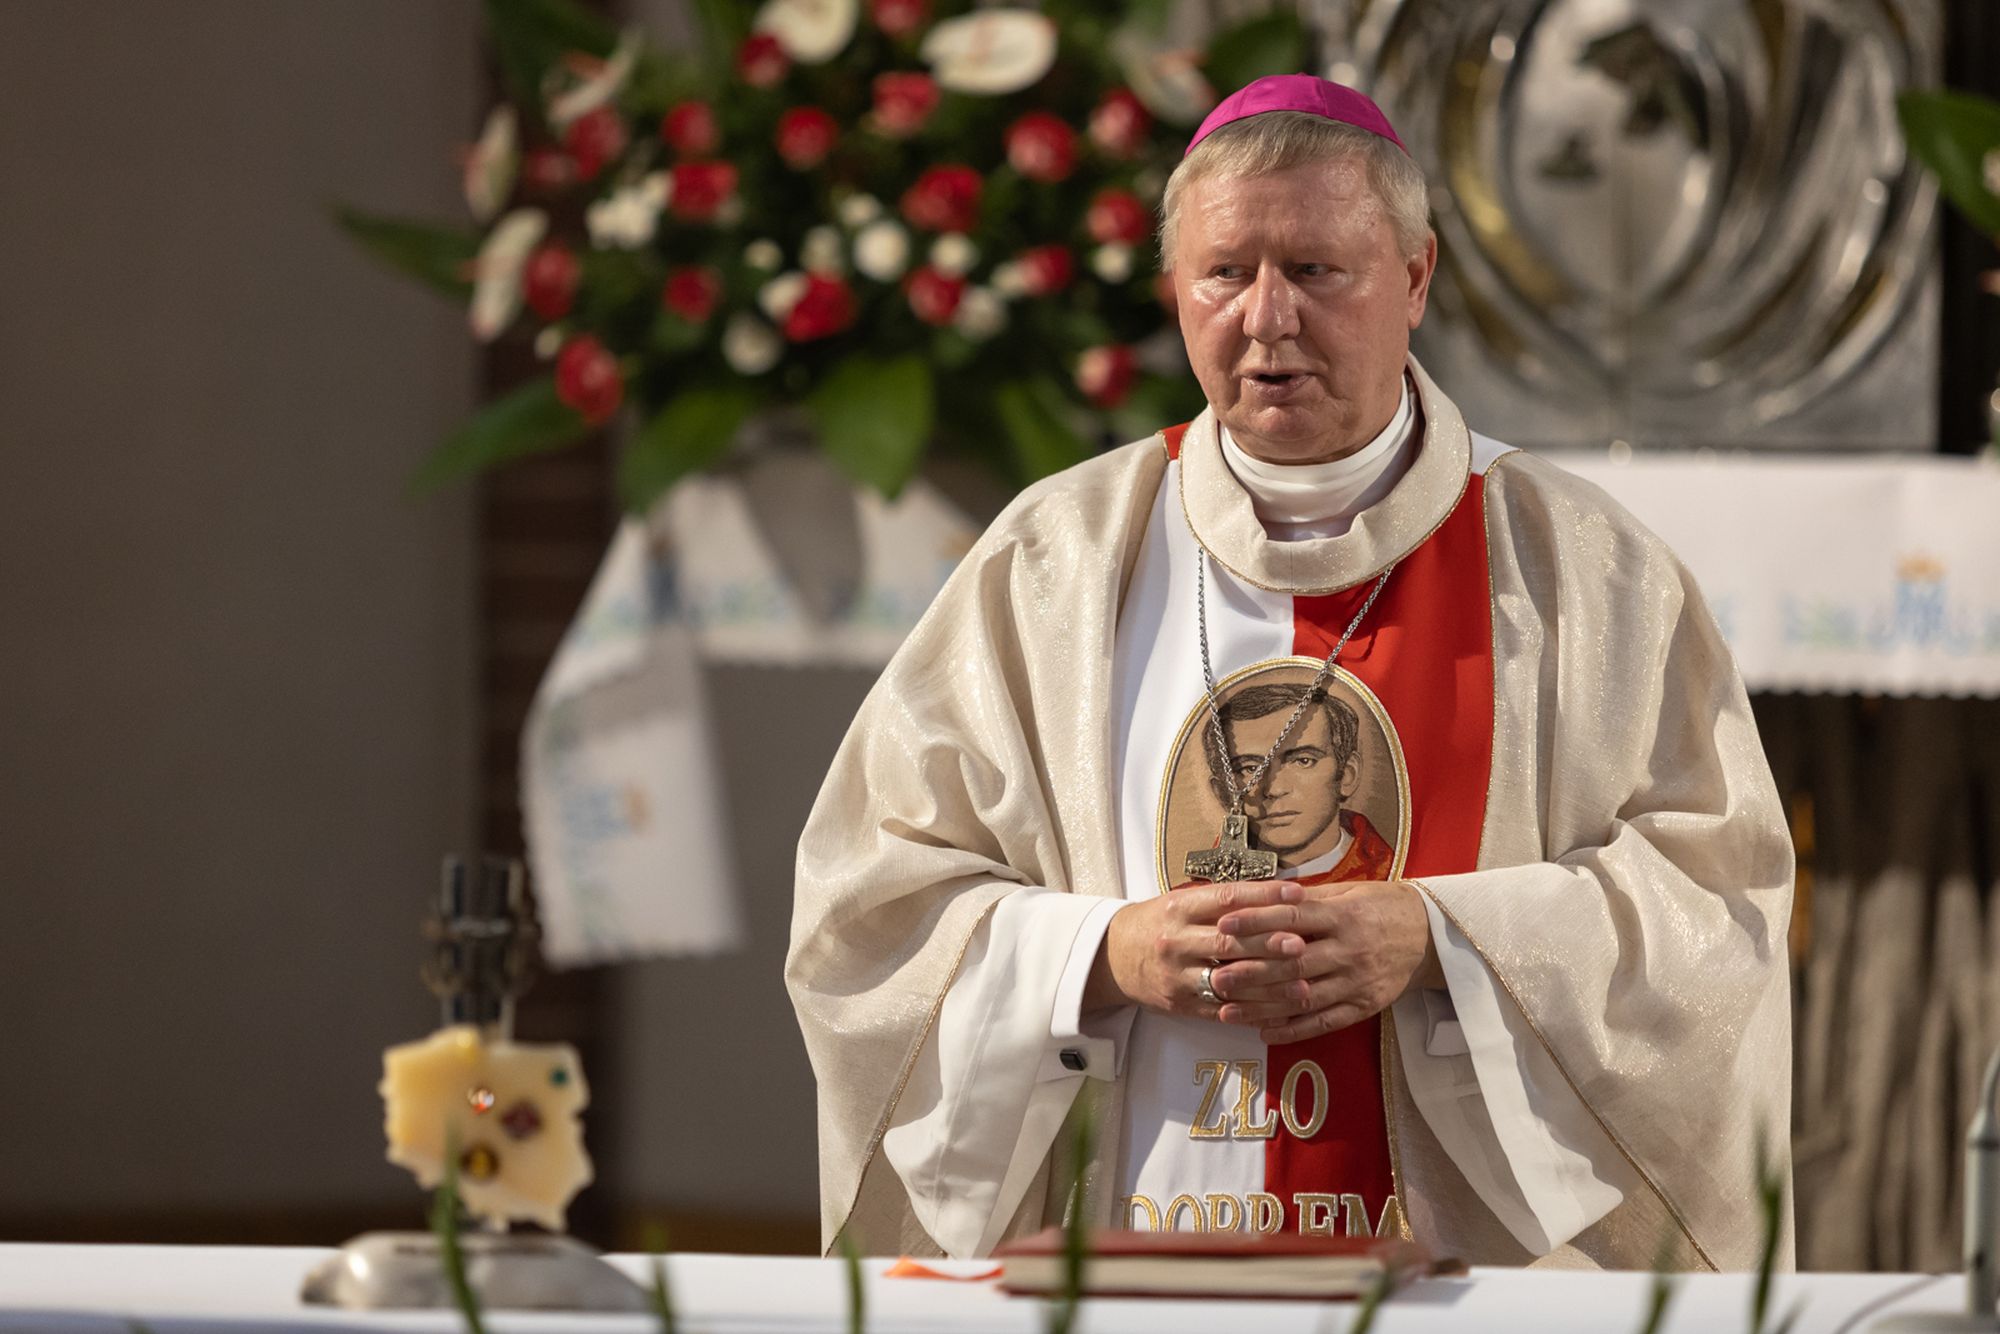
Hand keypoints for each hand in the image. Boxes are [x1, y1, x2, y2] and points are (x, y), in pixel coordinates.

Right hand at [1083, 879, 1309, 1019]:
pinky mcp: (1181, 1004)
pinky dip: (1253, 1011)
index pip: (1226, 898)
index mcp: (1178, 908)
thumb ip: (1220, 901)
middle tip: (1302, 944)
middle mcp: (1176, 941)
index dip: (1264, 895)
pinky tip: (1279, 1010)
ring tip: (1302, 985)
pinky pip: (1222, 1010)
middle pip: (1229, 941)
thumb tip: (1273, 893)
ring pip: (1229, 981)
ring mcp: (1178, 976)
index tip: (1297, 893)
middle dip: (1269, 943)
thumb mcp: (1179, 902)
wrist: (1113, 957)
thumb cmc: (1156, 924)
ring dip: (1269, 985)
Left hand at [1206, 880, 1441, 1043]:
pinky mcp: (1365, 1005)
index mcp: (1343, 914)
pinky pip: (1325, 1022)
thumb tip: (1260, 894)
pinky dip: (1294, 1030)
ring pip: (1304, 997)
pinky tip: (1265, 1032)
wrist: (1431, 935)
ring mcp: (1357, 980)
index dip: (1255, 921)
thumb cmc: (1381, 906)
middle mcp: (1349, 949)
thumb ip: (1307, 899)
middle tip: (1215, 978)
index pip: (1291, 917)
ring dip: (1263, 1007)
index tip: (1223, 925)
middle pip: (1293, 963)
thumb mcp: (1349, 892)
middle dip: (1251, 972)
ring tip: (1228, 1011)